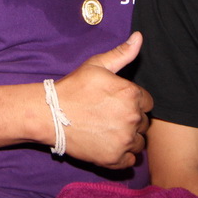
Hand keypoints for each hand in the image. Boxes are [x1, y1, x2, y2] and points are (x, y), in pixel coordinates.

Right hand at [53, 32, 151, 168]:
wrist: (50, 114)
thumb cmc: (73, 88)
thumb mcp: (96, 65)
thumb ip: (122, 53)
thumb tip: (139, 37)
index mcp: (131, 94)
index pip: (147, 102)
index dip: (132, 102)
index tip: (116, 103)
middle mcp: (132, 117)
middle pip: (144, 123)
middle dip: (131, 120)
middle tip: (108, 117)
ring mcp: (124, 140)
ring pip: (139, 143)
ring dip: (128, 138)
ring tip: (107, 131)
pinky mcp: (115, 159)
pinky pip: (130, 160)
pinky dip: (121, 155)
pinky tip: (106, 144)